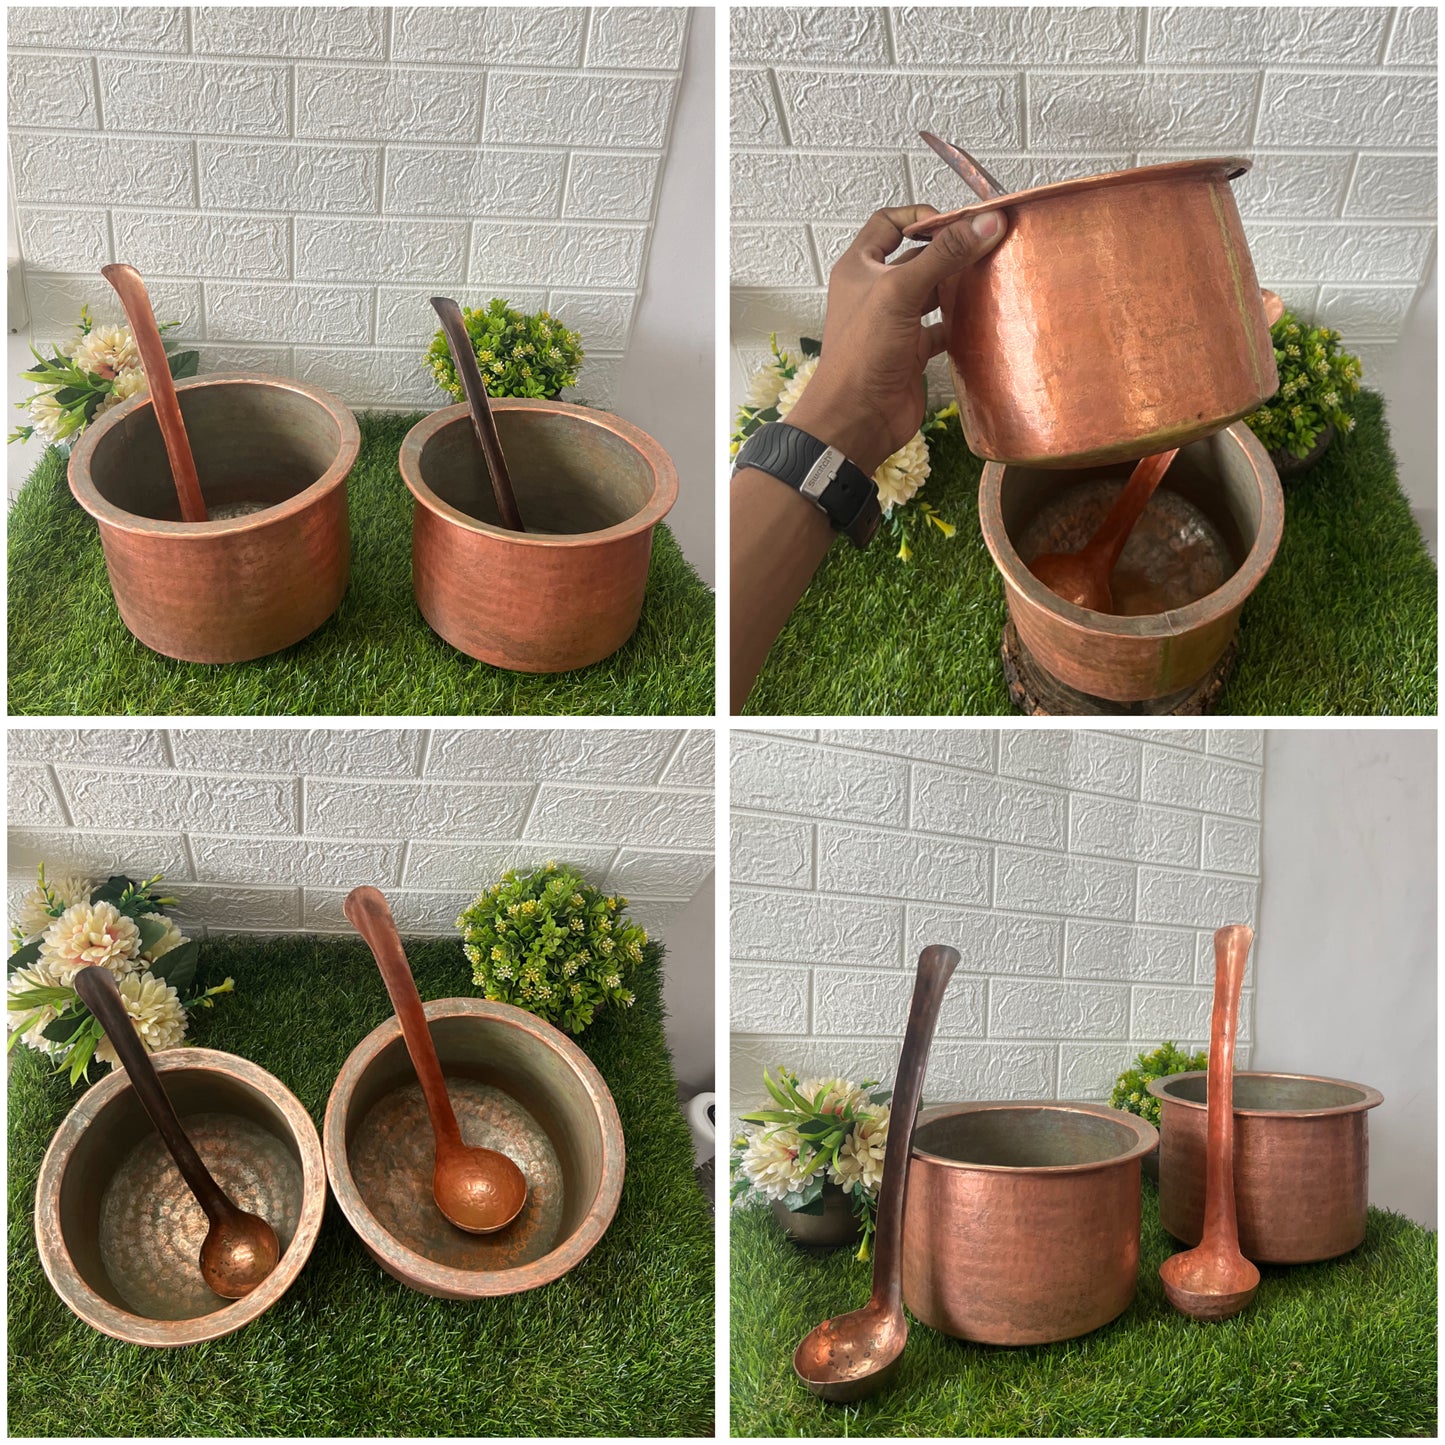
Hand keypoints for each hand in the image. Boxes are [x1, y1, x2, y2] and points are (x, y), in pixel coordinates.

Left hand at [785, 205, 1007, 474]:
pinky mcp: (911, 350)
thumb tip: (988, 222)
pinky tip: (983, 316)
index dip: (920, 217)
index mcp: (860, 267)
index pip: (889, 223)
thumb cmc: (865, 353)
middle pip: (917, 256)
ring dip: (958, 284)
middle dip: (949, 250)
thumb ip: (944, 256)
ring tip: (991, 275)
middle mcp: (876, 291)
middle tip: (987, 246)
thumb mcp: (901, 292)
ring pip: (931, 292)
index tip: (956, 223)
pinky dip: (960, 321)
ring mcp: (894, 322)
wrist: (856, 420)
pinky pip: (940, 328)